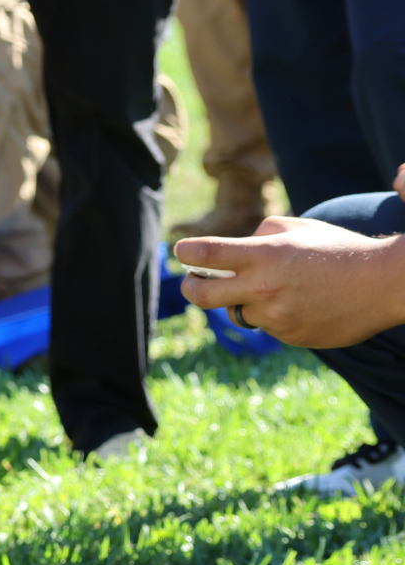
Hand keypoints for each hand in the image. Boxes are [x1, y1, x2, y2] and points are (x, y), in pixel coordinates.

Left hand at [176, 215, 404, 346]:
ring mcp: (275, 316)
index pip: (206, 255)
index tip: (181, 251)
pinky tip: (301, 303)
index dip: (186, 252)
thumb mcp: (299, 228)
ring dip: (245, 300)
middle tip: (192, 281)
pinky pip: (267, 325)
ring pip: (238, 311)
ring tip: (275, 287)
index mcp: (265, 254)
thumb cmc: (339, 250)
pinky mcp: (288, 336)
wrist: (384, 284)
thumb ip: (260, 233)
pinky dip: (274, 314)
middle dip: (189, 287)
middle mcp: (264, 288)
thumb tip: (233, 250)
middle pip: (201, 295)